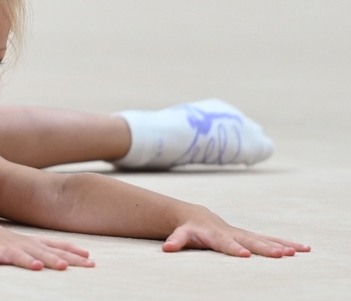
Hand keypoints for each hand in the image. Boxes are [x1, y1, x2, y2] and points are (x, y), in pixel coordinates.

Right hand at [0, 221, 94, 269]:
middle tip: (65, 266)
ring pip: (18, 256)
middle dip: (53, 260)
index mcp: (37, 244)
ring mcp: (8, 248)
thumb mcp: (37, 244)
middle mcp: (25, 246)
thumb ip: (59, 249)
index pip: (59, 249)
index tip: (90, 261)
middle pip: (42, 254)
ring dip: (27, 261)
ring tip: (36, 267)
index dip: (73, 255)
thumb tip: (87, 254)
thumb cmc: (13, 242)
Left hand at [163, 206, 310, 257]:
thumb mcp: (180, 234)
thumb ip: (175, 241)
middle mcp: (233, 233)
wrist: (197, 217)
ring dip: (282, 245)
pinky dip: (287, 243)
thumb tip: (166, 249)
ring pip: (265, 240)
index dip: (235, 249)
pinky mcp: (252, 237)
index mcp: (216, 235)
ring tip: (299, 252)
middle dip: (266, 248)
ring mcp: (244, 234)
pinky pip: (271, 239)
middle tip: (282, 254)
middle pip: (250, 241)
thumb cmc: (189, 229)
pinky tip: (305, 248)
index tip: (245, 255)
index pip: (226, 243)